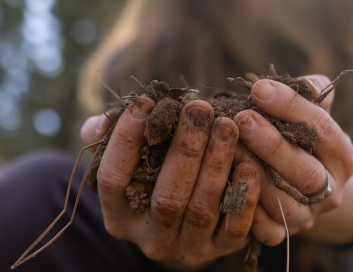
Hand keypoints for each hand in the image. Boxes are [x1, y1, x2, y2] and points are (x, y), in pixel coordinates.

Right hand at [80, 98, 261, 267]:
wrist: (186, 221)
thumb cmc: (153, 173)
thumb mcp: (127, 158)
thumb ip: (108, 136)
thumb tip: (102, 122)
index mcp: (118, 216)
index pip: (112, 180)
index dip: (126, 140)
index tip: (145, 102)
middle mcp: (149, 239)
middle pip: (166, 198)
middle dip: (186, 148)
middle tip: (199, 108)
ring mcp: (186, 248)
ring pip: (201, 210)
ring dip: (216, 164)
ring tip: (226, 125)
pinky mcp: (220, 250)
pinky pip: (234, 228)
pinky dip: (244, 197)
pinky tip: (249, 164)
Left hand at [232, 75, 352, 244]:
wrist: (303, 184)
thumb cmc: (300, 136)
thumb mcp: (311, 111)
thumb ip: (308, 93)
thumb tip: (298, 83)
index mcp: (343, 156)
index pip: (322, 129)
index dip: (291, 108)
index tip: (259, 88)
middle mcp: (332, 191)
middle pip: (306, 172)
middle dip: (272, 144)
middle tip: (242, 119)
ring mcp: (309, 217)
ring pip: (285, 203)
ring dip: (255, 176)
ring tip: (228, 148)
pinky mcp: (285, 235)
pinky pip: (268, 231)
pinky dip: (249, 210)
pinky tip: (227, 185)